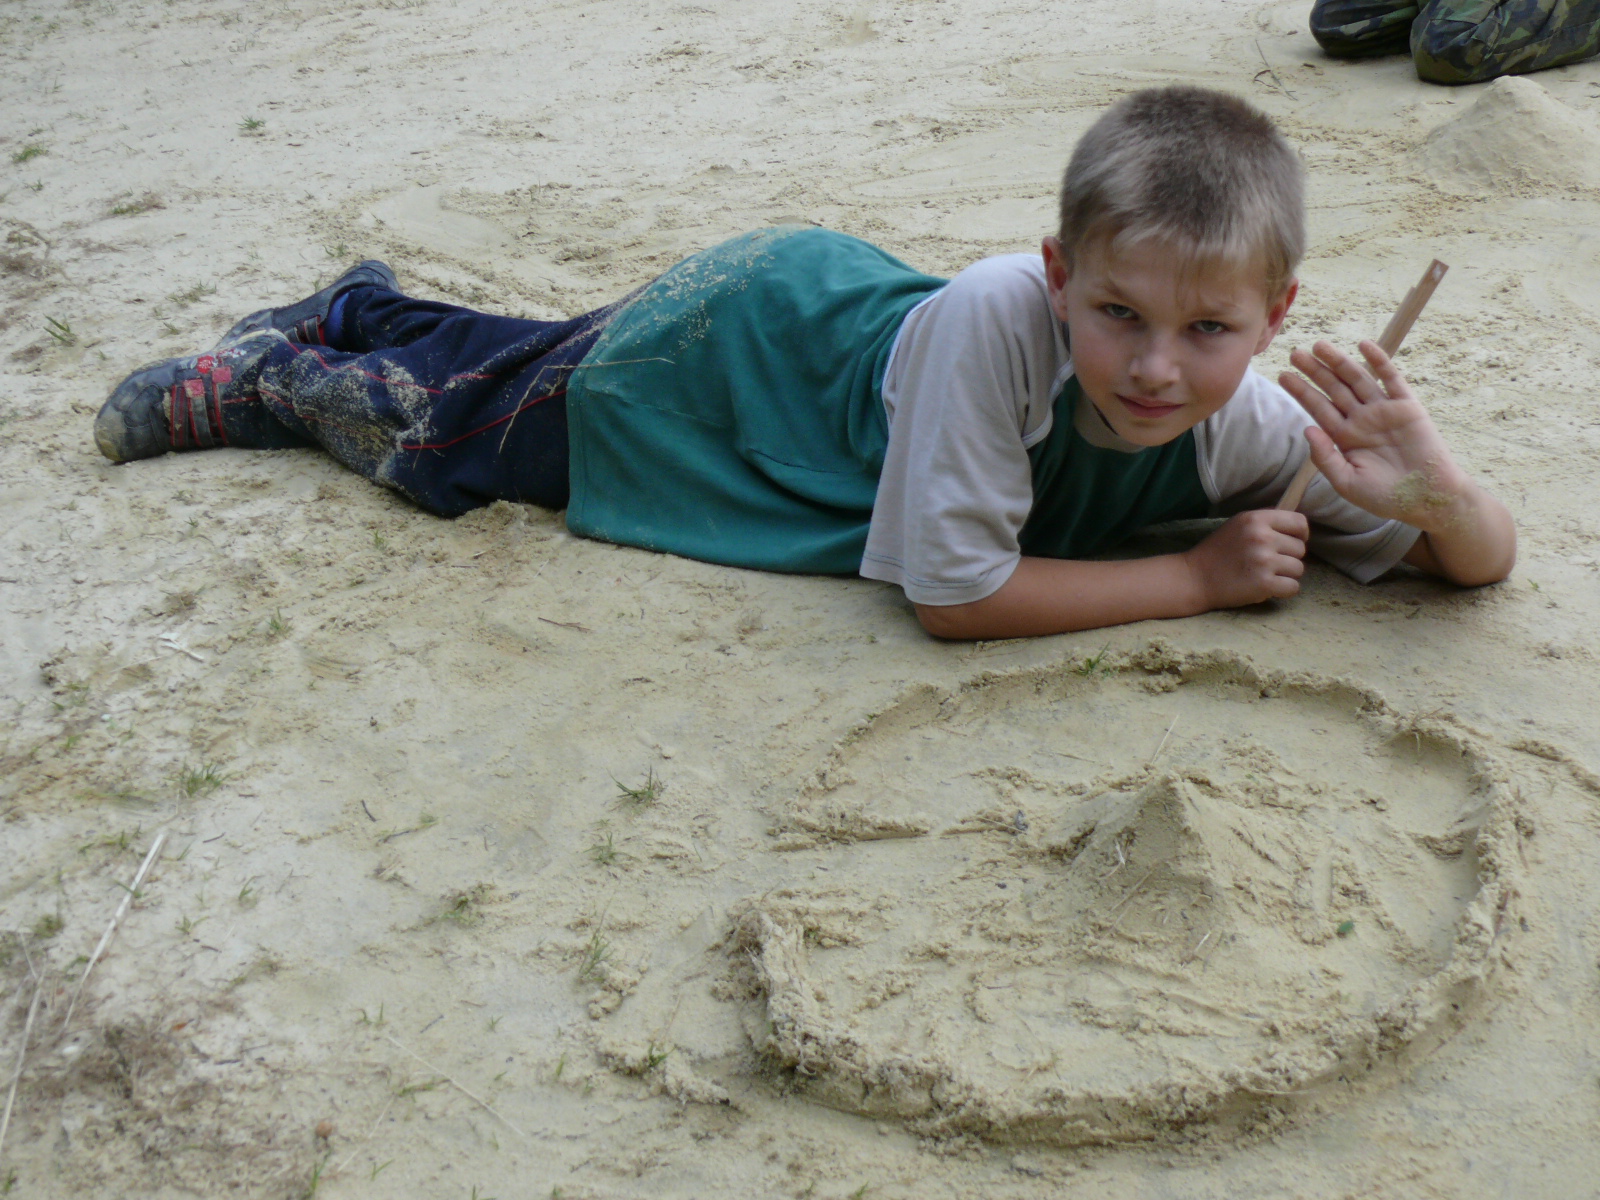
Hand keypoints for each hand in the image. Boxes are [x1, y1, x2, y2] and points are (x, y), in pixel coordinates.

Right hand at [1185, 509, 1307, 608]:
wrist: (1194, 578)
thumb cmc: (1217, 551)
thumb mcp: (1238, 524)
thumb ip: (1265, 522)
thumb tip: (1295, 526)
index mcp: (1256, 519)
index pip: (1299, 523)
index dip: (1300, 534)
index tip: (1290, 542)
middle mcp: (1262, 537)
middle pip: (1300, 548)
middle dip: (1288, 557)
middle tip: (1268, 563)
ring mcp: (1264, 561)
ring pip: (1298, 569)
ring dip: (1286, 575)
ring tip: (1265, 575)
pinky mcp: (1264, 584)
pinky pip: (1293, 587)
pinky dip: (1283, 590)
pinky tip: (1268, 588)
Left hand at [1279, 340, 1469, 530]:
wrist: (1424, 498)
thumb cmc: (1384, 496)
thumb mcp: (1345, 481)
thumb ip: (1324, 457)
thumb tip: (1307, 429)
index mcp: (1344, 437)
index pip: (1318, 408)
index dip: (1301, 392)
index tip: (1283, 376)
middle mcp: (1361, 420)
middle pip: (1334, 389)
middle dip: (1315, 371)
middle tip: (1295, 354)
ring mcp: (1383, 410)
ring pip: (1357, 380)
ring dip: (1339, 362)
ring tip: (1319, 346)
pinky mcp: (1407, 406)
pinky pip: (1392, 379)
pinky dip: (1379, 361)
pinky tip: (1364, 345)